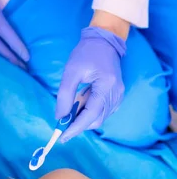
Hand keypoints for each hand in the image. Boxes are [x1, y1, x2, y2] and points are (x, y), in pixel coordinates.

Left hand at [55, 26, 126, 140]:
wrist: (104, 41)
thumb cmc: (86, 53)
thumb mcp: (71, 71)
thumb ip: (65, 95)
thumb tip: (60, 117)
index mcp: (107, 86)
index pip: (90, 115)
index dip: (76, 128)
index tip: (62, 137)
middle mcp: (116, 94)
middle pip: (96, 119)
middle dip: (78, 125)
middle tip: (61, 125)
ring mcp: (119, 95)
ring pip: (100, 117)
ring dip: (83, 119)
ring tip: (69, 111)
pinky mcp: (116, 95)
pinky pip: (102, 111)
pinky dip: (89, 113)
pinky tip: (79, 106)